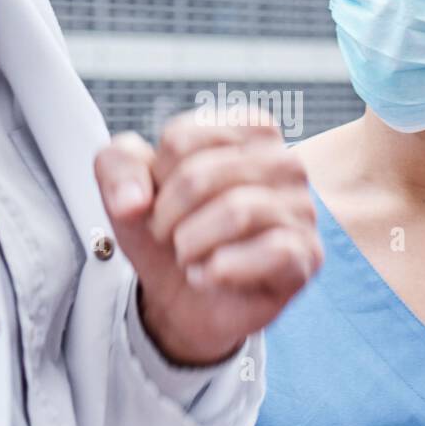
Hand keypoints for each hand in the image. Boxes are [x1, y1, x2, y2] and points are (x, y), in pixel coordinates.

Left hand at [94, 108, 321, 365]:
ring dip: (190, 244)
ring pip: (236, 211)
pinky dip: (220, 271)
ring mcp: (303, 208)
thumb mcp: (127, 189)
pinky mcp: (307, 255)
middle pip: (200, 176)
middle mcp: (285, 161)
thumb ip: (117, 165)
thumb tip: (134, 202)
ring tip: (186, 256)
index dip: (154, 180)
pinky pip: (270, 253)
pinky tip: (206, 276)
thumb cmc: (168, 229)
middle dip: (165, 217)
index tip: (161, 202)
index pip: (181, 141)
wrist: (182, 296)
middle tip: (168, 237)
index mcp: (249, 129)